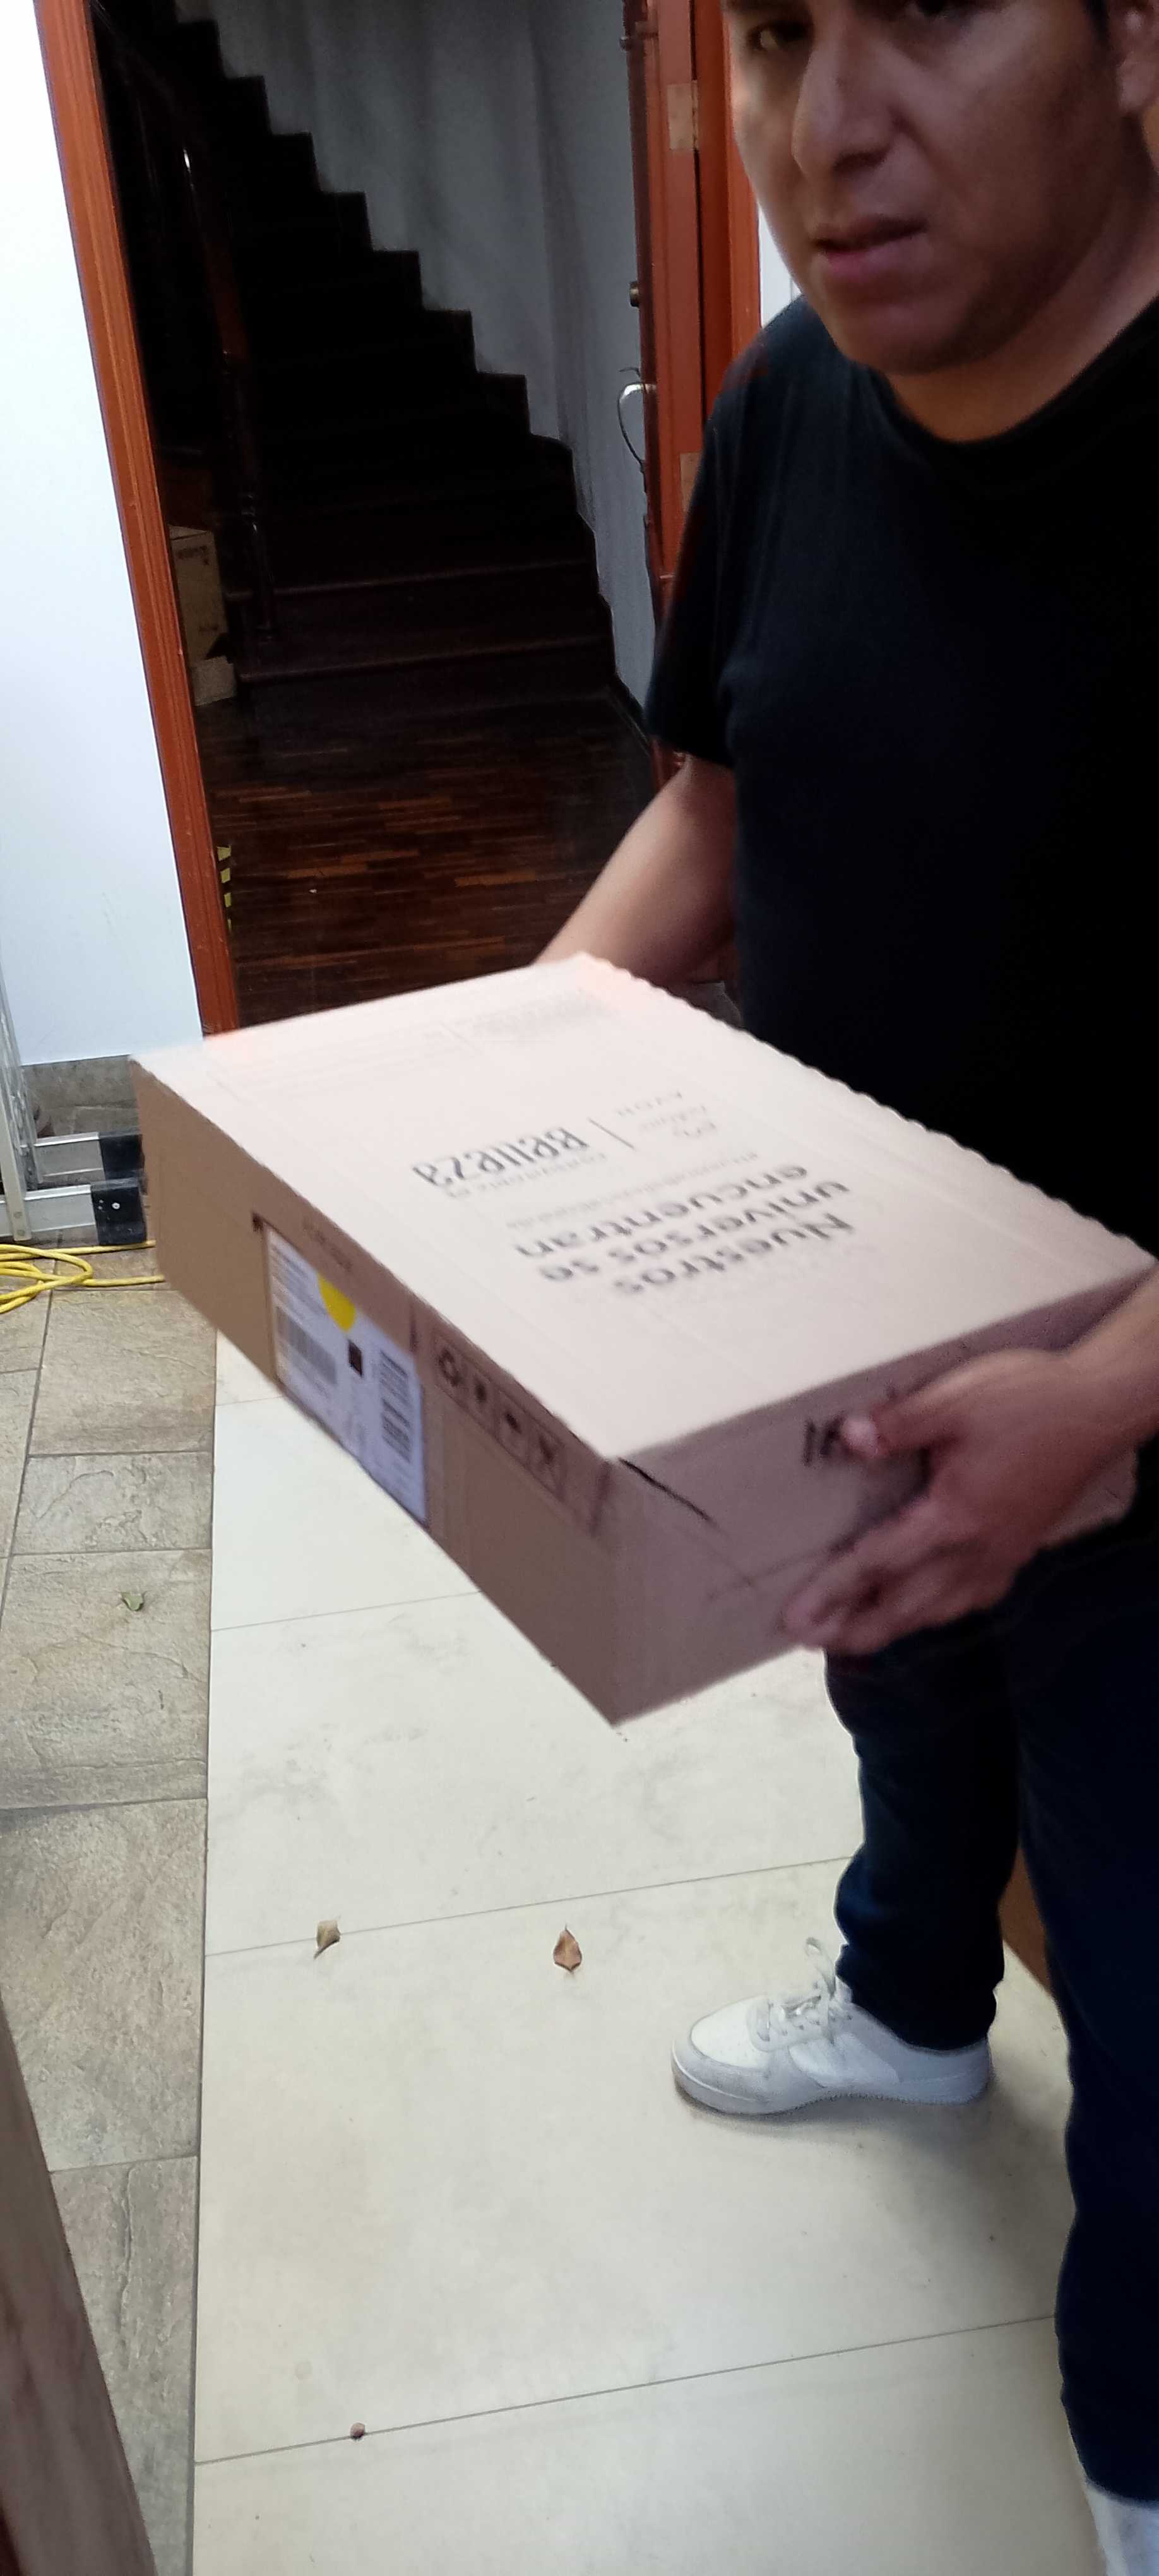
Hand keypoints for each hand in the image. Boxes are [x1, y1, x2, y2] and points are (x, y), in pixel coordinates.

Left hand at [782, 1348, 1122, 1658]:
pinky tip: (927, 1608)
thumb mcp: (954, 1400)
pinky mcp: (1020, 1547)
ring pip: (939, 1610)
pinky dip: (937, 1612)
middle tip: (810, 1642)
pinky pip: (971, 1597)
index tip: (794, 1620)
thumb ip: (897, 1424)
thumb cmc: (1029, 1399)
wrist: (1100, 1407)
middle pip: (905, 1607)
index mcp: (952, 1517)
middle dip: (855, 1629)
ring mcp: (1002, 1553)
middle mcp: (977, 1549)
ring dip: (893, 1626)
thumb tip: (845, 1440)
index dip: (830, 1592)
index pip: (876, 1564)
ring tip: (855, 1636)